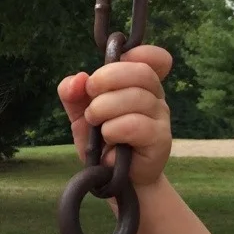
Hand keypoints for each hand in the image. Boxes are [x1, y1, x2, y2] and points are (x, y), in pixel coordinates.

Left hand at [58, 45, 172, 186]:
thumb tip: (78, 79)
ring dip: (104, 108)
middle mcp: (155, 98)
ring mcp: (161, 118)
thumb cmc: (102, 143)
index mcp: (140, 86)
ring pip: (135, 98)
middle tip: (90, 94)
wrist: (113, 180)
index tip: (117, 62)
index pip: (156, 59)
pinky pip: (135, 124)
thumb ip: (73, 94)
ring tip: (94, 122)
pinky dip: (113, 129)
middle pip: (140, 72)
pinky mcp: (160, 140)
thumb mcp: (81, 114)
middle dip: (107, 78)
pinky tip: (108, 138)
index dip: (140, 53)